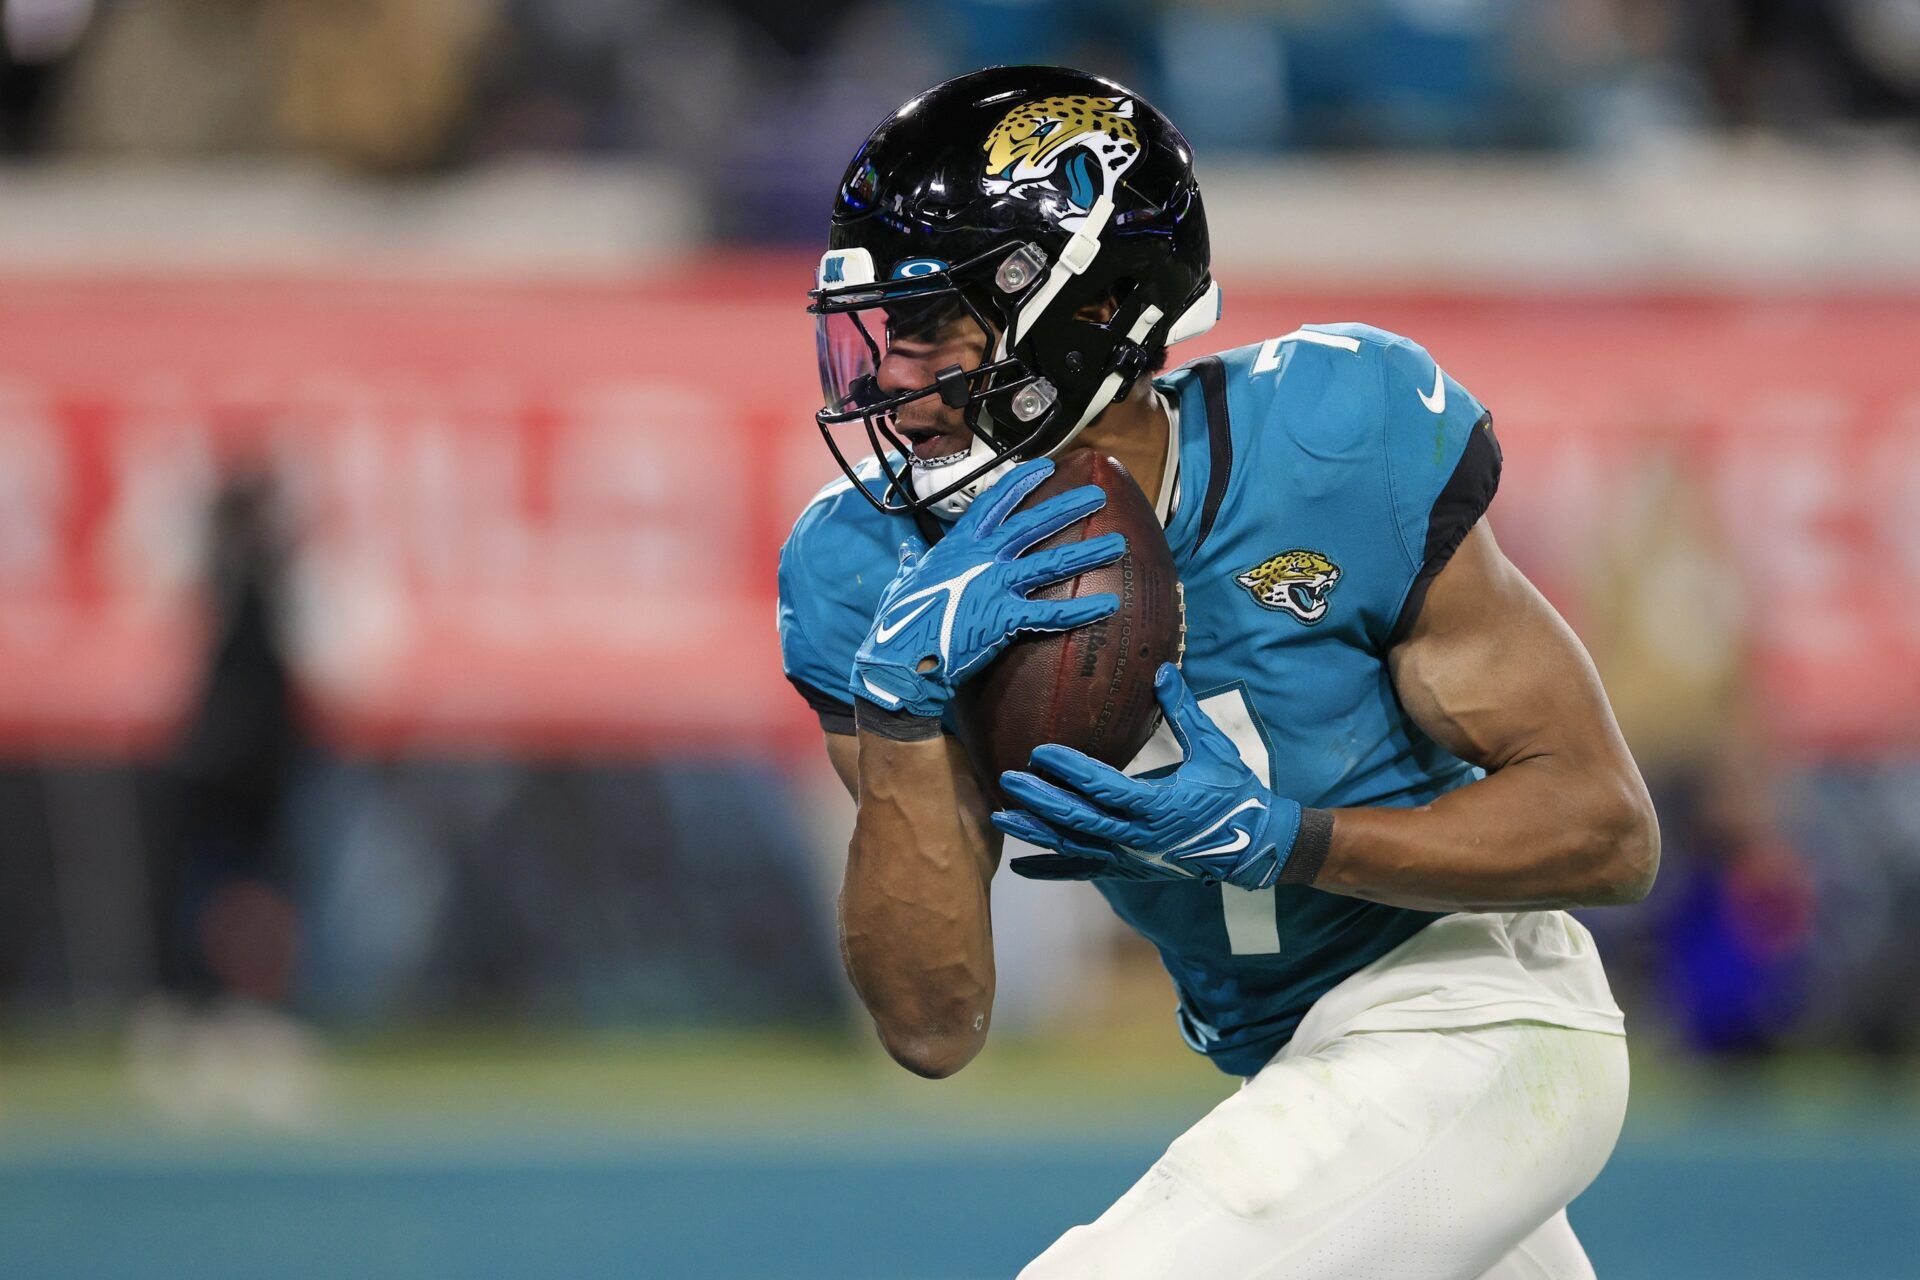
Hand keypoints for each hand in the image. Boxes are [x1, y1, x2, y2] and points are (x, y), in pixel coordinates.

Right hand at [851, 458, 1124, 719]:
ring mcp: (995, 585)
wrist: (900, 658)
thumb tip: (912, 554)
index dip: (1021, 482)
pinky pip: (1052, 612)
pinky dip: (1081, 610)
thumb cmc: (899, 622)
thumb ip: (915, 564)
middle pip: (1033, 524)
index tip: (1046, 466)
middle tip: (1099, 495)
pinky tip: (1109, 606)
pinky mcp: (1004, 618)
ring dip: (1087, 552)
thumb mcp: (904, 582)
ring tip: (1119, 544)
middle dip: (1068, 507)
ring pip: (1051, 562)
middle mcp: (981, 558)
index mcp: (958, 546)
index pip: (995, 503)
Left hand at [994, 664, 1303, 887]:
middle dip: (1040, 801)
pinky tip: (1020, 866)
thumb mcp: (1212, 749)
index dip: (1068, 770)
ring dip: (1036, 835)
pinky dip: (1051, 870)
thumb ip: (1184, 711)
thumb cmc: (1233, 792)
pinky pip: (1084, 872)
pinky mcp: (1129, 871)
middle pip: (1078, 821)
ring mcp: (1132, 858)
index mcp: (1158, 806)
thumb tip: (1163, 669)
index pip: (1102, 787)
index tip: (1039, 751)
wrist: (1251, 846)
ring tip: (1001, 818)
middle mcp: (1139, 838)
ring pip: (1075, 849)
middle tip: (1008, 780)